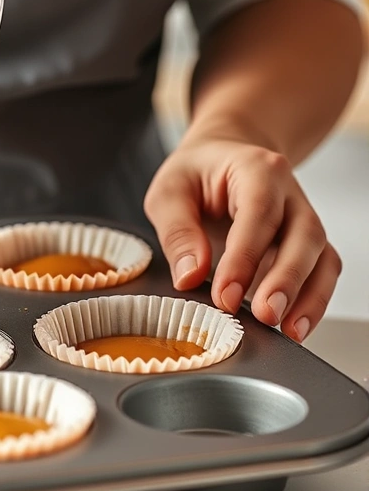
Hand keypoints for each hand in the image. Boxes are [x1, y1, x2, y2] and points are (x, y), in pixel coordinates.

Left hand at [144, 136, 341, 342]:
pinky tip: (295, 326)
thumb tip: (190, 277)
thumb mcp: (169, 192)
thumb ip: (177, 232)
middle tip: (265, 316)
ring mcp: (302, 219)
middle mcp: (290, 194)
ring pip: (322, 257)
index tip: (226, 295)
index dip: (245, 258)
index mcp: (257, 170)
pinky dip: (312, 300)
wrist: (223, 157)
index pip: (258, 215)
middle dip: (287, 281)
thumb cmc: (195, 173)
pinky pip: (321, 271)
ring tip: (291, 333)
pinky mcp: (305, 244)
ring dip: (310, 297)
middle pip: (303, 237)